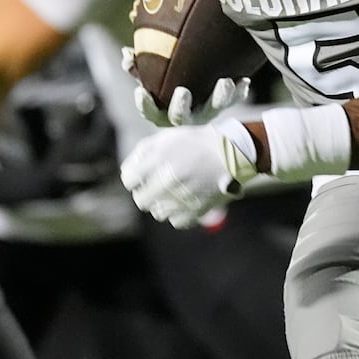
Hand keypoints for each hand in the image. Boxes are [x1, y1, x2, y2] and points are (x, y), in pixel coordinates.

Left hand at [120, 121, 257, 227]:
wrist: (230, 152)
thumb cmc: (196, 142)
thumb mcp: (166, 137)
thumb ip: (142, 153)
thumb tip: (127, 172)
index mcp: (158, 160)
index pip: (129, 180)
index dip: (133, 178)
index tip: (140, 177)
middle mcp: (167, 181)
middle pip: (141, 200)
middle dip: (145, 193)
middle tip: (155, 187)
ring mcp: (182, 198)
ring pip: (158, 213)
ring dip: (161, 204)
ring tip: (171, 194)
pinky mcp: (196, 210)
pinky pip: (176, 221)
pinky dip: (178, 213)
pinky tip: (184, 201)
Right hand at [121, 46, 250, 126]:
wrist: (200, 92)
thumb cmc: (167, 81)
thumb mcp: (152, 75)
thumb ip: (138, 66)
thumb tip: (126, 53)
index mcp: (164, 111)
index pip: (150, 113)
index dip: (145, 105)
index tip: (140, 91)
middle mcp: (186, 116)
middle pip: (181, 118)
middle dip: (181, 107)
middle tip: (182, 91)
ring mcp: (206, 111)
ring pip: (213, 109)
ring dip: (219, 97)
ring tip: (225, 82)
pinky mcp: (224, 104)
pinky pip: (234, 100)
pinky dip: (239, 92)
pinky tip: (244, 80)